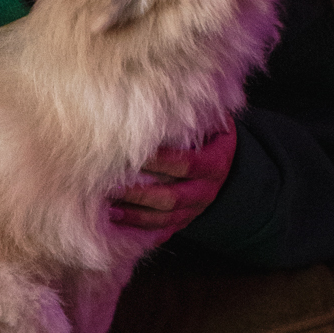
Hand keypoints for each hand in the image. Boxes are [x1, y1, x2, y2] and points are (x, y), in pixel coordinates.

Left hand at [109, 122, 237, 238]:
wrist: (224, 162)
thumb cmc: (208, 136)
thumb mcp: (211, 123)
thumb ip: (194, 117)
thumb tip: (168, 100)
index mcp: (214, 165)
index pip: (186, 164)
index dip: (160, 160)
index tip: (133, 154)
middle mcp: (207, 191)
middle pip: (171, 197)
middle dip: (139, 193)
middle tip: (111, 186)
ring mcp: (195, 211)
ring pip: (164, 219)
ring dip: (135, 215)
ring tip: (109, 209)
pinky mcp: (184, 222)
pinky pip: (162, 232)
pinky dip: (139, 230)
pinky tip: (117, 224)